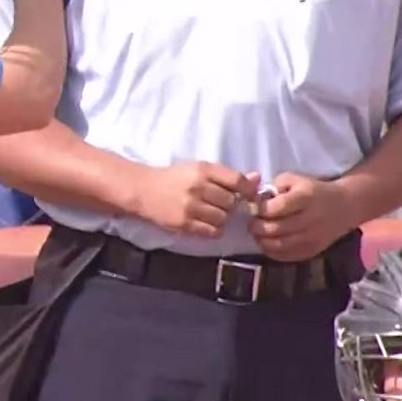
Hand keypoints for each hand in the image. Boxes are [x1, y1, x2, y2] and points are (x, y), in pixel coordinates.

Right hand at [129, 161, 261, 237]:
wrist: (144, 190)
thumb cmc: (175, 178)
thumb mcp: (200, 169)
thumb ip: (228, 175)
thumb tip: (257, 179)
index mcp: (204, 169)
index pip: (237, 180)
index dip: (248, 190)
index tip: (247, 195)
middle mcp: (198, 186)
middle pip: (232, 202)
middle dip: (230, 205)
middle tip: (221, 204)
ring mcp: (190, 206)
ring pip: (223, 218)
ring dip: (221, 218)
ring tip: (211, 213)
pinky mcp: (184, 223)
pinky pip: (212, 231)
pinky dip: (213, 229)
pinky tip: (205, 223)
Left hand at [250, 172, 358, 261]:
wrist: (344, 206)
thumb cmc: (313, 190)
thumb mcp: (295, 179)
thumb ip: (275, 186)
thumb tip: (257, 200)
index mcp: (306, 198)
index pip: (276, 208)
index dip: (260, 209)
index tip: (253, 207)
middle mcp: (310, 220)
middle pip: (275, 229)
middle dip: (257, 226)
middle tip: (252, 222)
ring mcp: (311, 238)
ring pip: (278, 245)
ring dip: (261, 240)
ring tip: (257, 232)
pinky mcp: (311, 251)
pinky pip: (286, 256)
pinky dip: (271, 251)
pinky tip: (268, 242)